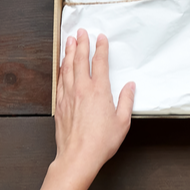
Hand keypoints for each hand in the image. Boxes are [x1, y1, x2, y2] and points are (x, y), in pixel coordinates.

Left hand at [53, 29, 134, 177]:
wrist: (78, 157)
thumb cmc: (101, 142)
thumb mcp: (122, 122)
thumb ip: (126, 101)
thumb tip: (130, 87)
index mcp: (99, 91)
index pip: (100, 62)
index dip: (100, 48)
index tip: (101, 38)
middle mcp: (82, 89)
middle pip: (80, 60)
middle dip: (81, 44)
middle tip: (81, 32)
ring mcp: (69, 96)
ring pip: (67, 67)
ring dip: (68, 52)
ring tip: (69, 41)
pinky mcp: (60, 104)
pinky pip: (60, 80)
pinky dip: (61, 69)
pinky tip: (61, 65)